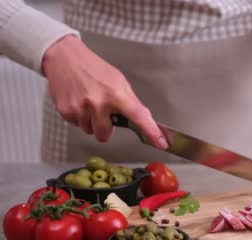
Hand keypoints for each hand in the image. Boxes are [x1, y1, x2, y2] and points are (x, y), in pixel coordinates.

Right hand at [41, 35, 166, 147]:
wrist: (64, 58)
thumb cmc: (93, 68)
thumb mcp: (118, 81)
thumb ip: (130, 102)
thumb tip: (145, 119)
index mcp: (116, 94)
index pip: (138, 116)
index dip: (151, 132)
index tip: (161, 143)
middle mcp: (98, 103)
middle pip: (105, 134)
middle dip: (105, 127)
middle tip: (102, 112)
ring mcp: (80, 108)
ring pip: (90, 131)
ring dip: (91, 122)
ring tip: (88, 102)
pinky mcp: (66, 111)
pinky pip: (76, 125)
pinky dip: (79, 117)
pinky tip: (78, 102)